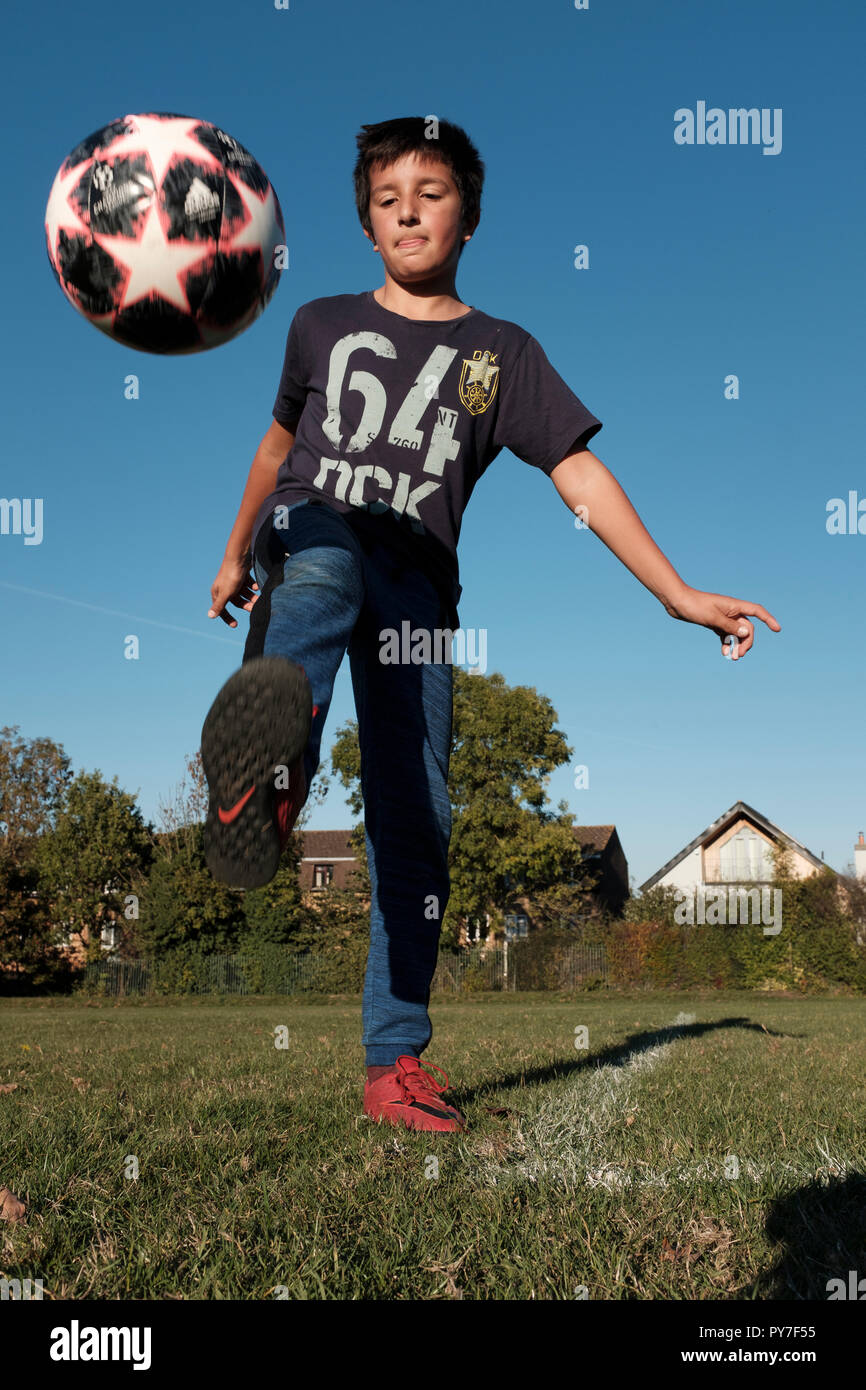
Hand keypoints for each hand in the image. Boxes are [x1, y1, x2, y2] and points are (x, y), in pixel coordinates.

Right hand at [207, 553, 258, 628]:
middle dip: (246, 605)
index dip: (228, 617)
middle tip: (255, 608)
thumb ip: (219, 605)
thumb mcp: (226, 593)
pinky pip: (249, 585)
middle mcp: (224, 587)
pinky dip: (253, 586)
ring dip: (252, 596)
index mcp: (218, 592)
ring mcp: (233, 581)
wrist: (240, 556)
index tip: (235, 625)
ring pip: (244, 593)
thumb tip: (210, 616)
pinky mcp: (242, 575)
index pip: (222, 609)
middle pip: (236, 601)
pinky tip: (257, 586)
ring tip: (260, 597)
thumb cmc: (231, 575)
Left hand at [666, 586, 780, 659]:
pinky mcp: (715, 623)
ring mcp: (723, 617)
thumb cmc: (695, 606)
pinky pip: (726, 635)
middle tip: (738, 655)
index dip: (768, 619)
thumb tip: (746, 633)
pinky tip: (723, 652)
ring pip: (736, 633)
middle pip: (747, 628)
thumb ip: (729, 626)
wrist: (677, 602)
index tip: (777, 630)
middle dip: (745, 642)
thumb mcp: (712, 618)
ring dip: (736, 645)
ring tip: (731, 657)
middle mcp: (731, 611)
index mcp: (734, 605)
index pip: (756, 611)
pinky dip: (727, 643)